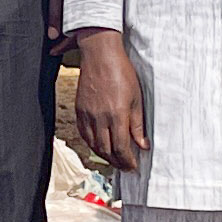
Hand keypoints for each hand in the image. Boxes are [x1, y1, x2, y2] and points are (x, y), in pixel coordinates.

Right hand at [68, 31, 146, 173]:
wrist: (100, 55)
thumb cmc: (122, 72)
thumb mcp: (136, 98)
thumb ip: (138, 124)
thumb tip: (142, 144)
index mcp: (117, 115)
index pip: (121, 148)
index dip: (127, 161)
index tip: (133, 167)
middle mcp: (100, 118)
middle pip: (106, 150)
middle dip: (116, 162)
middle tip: (125, 167)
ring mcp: (87, 114)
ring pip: (94, 144)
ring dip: (104, 155)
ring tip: (114, 159)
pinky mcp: (79, 110)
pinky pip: (84, 134)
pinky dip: (92, 144)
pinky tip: (99, 145)